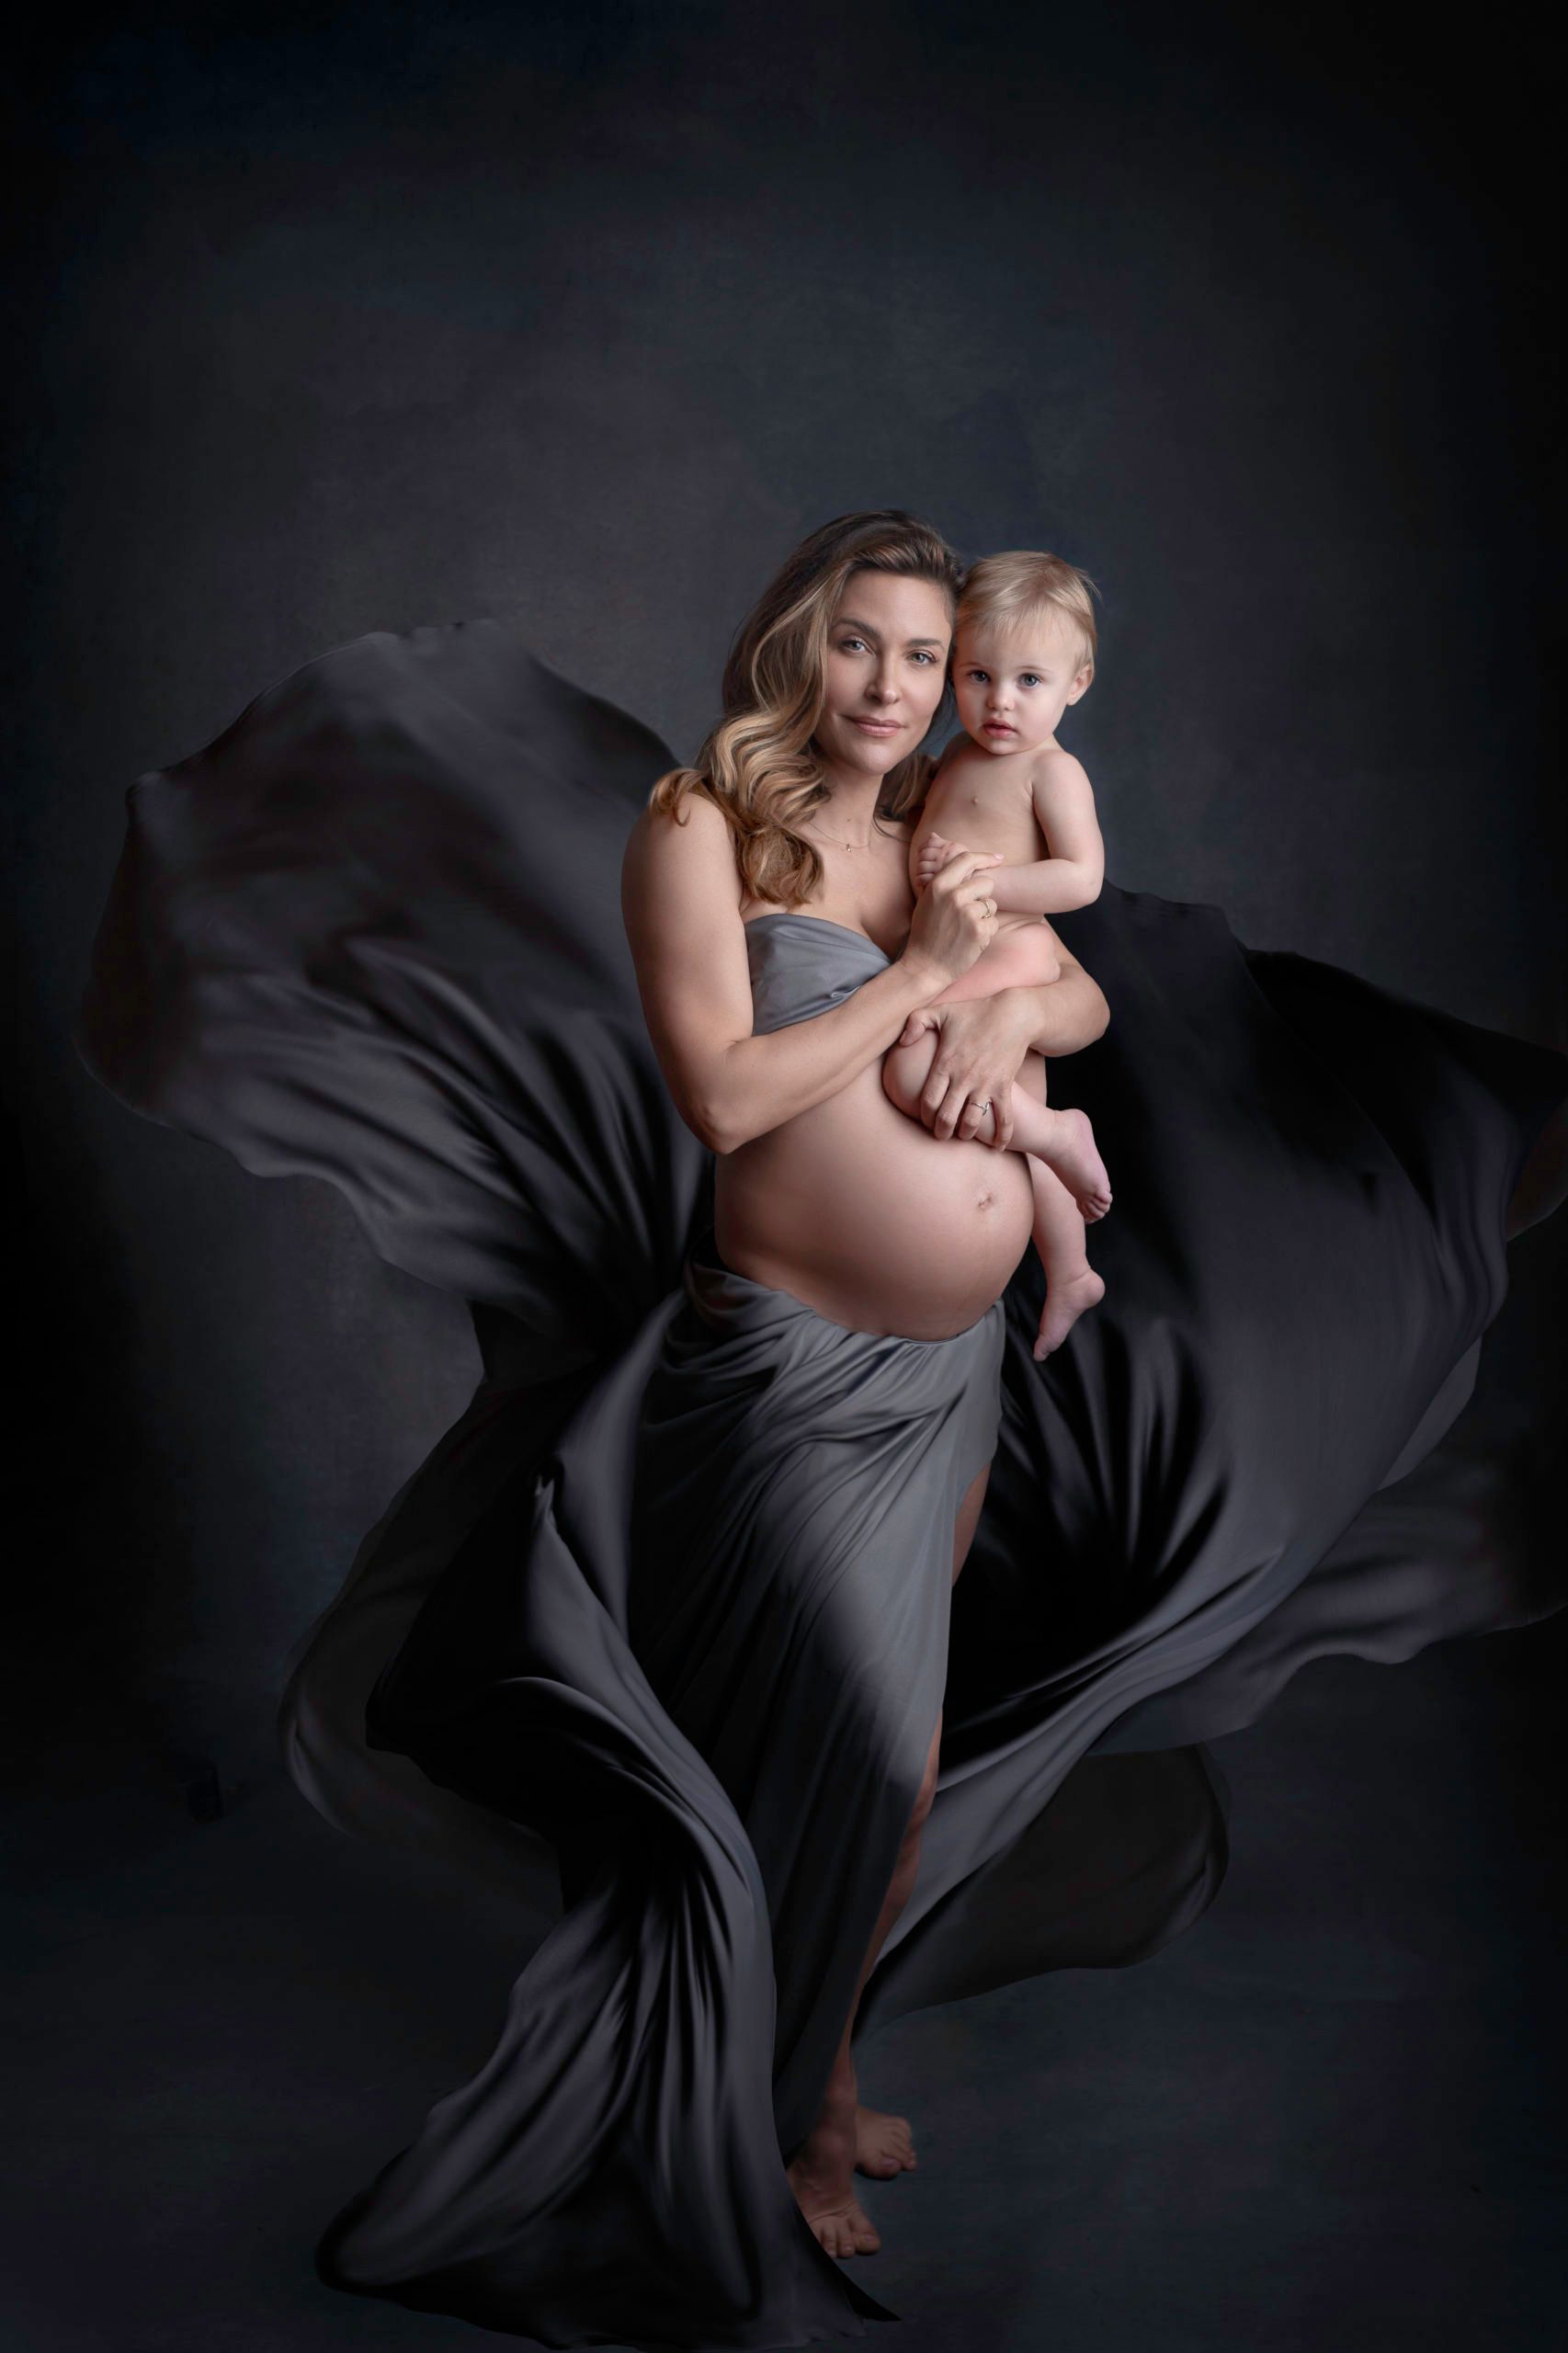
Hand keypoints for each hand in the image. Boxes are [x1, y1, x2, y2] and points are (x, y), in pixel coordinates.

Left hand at [893, 992, 1034, 1147]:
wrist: (1013, 1015)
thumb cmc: (975, 1013)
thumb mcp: (940, 1011)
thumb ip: (915, 1022)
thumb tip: (901, 1042)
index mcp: (945, 1064)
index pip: (928, 1100)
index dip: (924, 1116)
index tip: (925, 1120)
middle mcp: (963, 1078)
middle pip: (947, 1117)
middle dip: (941, 1132)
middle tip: (940, 1135)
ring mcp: (985, 1085)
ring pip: (972, 1122)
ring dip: (966, 1134)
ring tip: (963, 1135)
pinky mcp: (1004, 1087)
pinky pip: (1004, 1118)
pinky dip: (1002, 1136)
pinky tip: (999, 1146)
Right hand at [903, 847, 1002, 987]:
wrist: (925, 966)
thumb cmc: (926, 934)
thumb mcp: (928, 902)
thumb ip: (946, 884)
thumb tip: (966, 867)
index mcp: (939, 885)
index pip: (967, 859)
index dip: (985, 857)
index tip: (998, 859)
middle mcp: (954, 895)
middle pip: (986, 882)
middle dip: (983, 896)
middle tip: (970, 912)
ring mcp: (968, 912)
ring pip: (991, 904)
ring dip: (984, 916)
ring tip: (965, 929)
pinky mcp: (979, 930)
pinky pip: (994, 923)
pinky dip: (986, 932)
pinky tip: (970, 940)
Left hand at [914, 830, 969, 889]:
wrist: (981, 888)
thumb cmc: (971, 873)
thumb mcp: (959, 854)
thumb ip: (942, 843)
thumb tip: (931, 834)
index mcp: (953, 846)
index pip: (930, 842)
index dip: (924, 849)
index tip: (927, 858)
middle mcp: (947, 854)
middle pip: (924, 854)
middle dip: (923, 861)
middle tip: (928, 870)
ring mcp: (941, 868)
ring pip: (921, 866)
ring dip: (922, 873)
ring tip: (929, 878)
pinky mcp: (937, 883)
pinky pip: (921, 879)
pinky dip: (921, 882)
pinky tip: (927, 886)